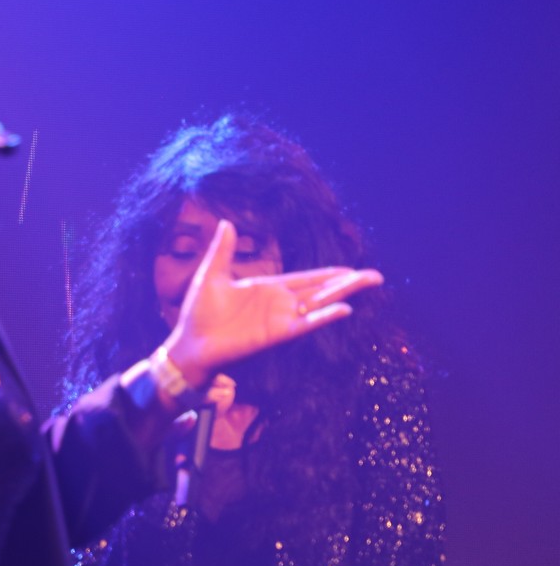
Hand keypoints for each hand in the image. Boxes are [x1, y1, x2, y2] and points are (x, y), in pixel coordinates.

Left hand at [164, 219, 382, 387]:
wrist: (190, 343)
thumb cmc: (199, 314)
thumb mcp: (211, 274)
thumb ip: (223, 251)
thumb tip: (226, 222)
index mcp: (267, 288)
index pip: (306, 279)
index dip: (329, 274)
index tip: (351, 268)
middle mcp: (279, 304)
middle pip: (321, 290)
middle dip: (348, 282)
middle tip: (376, 276)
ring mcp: (280, 319)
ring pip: (319, 303)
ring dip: (343, 293)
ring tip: (368, 282)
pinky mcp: (276, 334)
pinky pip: (305, 325)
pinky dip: (324, 317)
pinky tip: (344, 309)